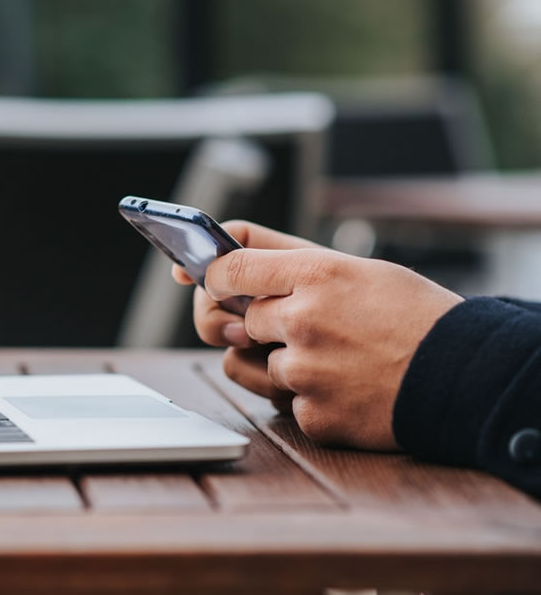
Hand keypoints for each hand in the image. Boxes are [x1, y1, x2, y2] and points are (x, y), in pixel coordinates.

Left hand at [174, 221, 462, 449]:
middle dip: (261, 325)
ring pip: (249, 365)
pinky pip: (280, 403)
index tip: (216, 283)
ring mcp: (305, 372)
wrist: (466, 377)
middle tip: (308, 326)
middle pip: (237, 320)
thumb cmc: (411, 316)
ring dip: (277, 362)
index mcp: (315, 274)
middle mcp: (303, 320)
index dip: (214, 276)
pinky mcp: (311, 415)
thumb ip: (284, 262)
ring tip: (331, 357)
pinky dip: (305, 397)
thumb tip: (212, 265)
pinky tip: (344, 387)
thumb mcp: (358, 268)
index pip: (227, 266)